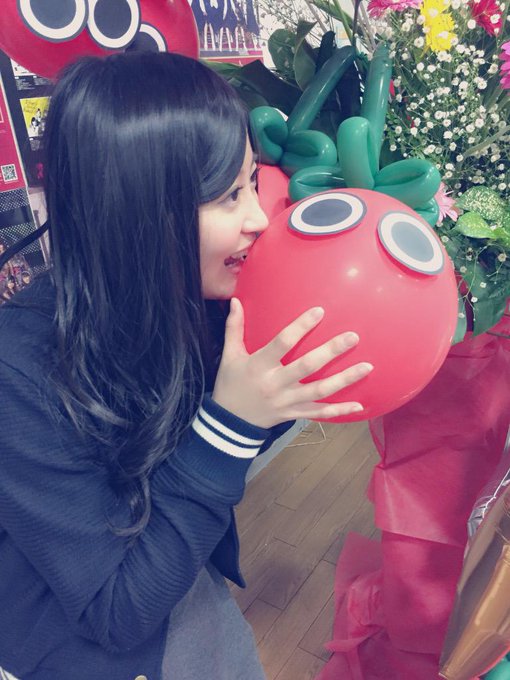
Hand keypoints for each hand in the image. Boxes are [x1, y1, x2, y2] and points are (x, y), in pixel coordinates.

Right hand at [212, 298, 372, 428]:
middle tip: (353, 337)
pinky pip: (319, 413)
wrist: (229, 423)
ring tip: (367, 366)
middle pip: (307, 367)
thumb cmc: (230, 384)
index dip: (301, 327)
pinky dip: (339, 410)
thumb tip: (236, 300)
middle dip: (331, 351)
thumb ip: (234, 328)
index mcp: (258, 365)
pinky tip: (360, 405)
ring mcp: (286, 401)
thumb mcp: (229, 356)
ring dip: (345, 379)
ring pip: (319, 391)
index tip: (320, 311)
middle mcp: (275, 384)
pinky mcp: (293, 414)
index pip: (282, 343)